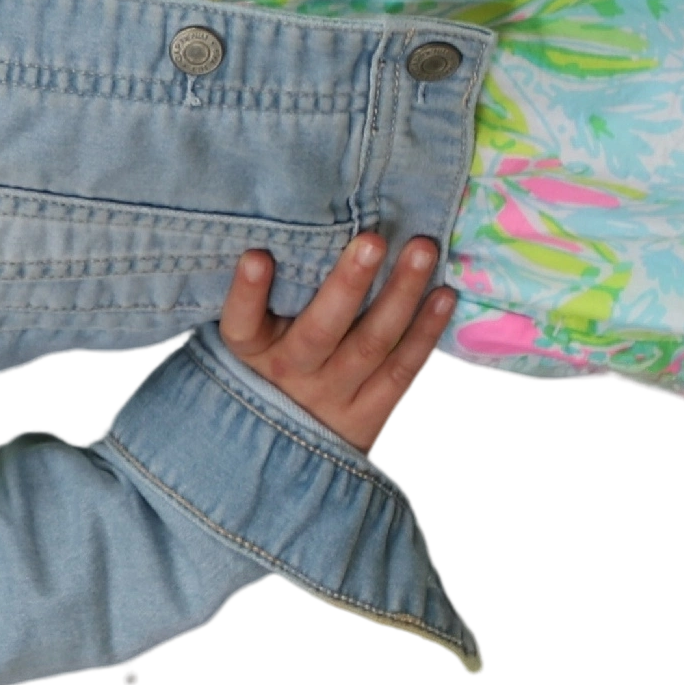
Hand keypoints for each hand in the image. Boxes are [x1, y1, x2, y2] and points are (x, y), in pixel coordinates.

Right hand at [217, 234, 454, 452]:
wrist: (291, 451)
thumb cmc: (274, 371)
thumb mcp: (256, 340)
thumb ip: (267, 297)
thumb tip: (295, 232)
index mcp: (250, 352)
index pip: (239, 323)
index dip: (247, 292)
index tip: (256, 256)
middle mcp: (288, 375)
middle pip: (318, 330)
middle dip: (348, 284)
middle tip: (373, 240)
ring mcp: (331, 399)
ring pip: (371, 345)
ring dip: (400, 295)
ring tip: (422, 251)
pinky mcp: (367, 417)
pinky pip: (401, 371)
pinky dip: (425, 332)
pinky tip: (444, 294)